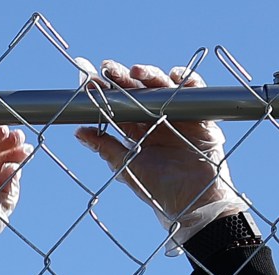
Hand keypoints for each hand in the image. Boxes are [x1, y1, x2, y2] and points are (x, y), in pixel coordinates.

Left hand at [73, 60, 248, 248]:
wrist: (192, 202)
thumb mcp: (126, 166)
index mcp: (135, 130)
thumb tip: (78, 132)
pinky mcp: (200, 115)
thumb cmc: (157, 189)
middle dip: (122, 78)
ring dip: (150, 75)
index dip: (103, 91)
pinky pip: (194, 91)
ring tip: (136, 71)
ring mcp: (177, 115)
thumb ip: (105, 147)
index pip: (116, 105)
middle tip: (108, 69)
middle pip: (137, 91)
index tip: (86, 79)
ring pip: (162, 86)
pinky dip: (187, 79)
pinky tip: (174, 75)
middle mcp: (155, 119)